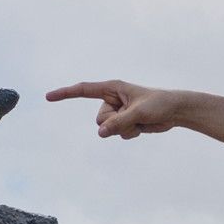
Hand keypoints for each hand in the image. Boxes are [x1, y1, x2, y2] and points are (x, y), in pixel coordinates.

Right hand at [47, 80, 186, 138]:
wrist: (175, 112)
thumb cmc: (159, 104)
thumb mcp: (138, 112)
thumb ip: (118, 122)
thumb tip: (100, 133)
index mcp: (112, 88)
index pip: (83, 90)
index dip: (65, 94)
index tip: (48, 97)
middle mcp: (112, 100)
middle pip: (100, 119)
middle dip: (115, 123)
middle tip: (135, 116)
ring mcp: (117, 113)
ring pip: (107, 129)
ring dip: (124, 129)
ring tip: (140, 121)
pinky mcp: (123, 123)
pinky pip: (117, 135)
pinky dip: (130, 134)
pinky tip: (142, 127)